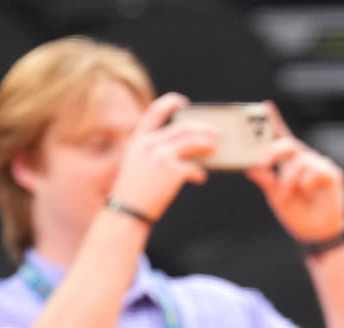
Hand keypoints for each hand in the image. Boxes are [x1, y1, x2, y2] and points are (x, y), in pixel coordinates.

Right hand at [108, 93, 216, 223]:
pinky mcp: (172, 171)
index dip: (170, 102)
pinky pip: (193, 167)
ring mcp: (161, 156)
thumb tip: (179, 150)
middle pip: (181, 127)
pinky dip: (198, 173)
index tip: (183, 102)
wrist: (128, 210)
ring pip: (191, 141)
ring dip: (206, 143)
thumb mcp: (135, 164)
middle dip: (200, 128)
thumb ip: (151, 152)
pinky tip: (200, 178)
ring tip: (215, 147)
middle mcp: (149, 144)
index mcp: (138, 140)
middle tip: (213, 132)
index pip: (155, 112)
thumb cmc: (132, 191)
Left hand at [246, 103, 343, 244]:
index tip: (265, 106)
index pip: (281, 138)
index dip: (274, 121)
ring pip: (298, 160)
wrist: (318, 234)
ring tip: (289, 196)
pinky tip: (310, 193)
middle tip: (262, 165)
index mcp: (289, 163)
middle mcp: (305, 160)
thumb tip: (251, 168)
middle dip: (273, 152)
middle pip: (288, 144)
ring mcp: (319, 165)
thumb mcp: (276, 197)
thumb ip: (266, 181)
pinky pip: (313, 170)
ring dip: (288, 180)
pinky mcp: (332, 173)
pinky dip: (306, 184)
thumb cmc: (298, 215)